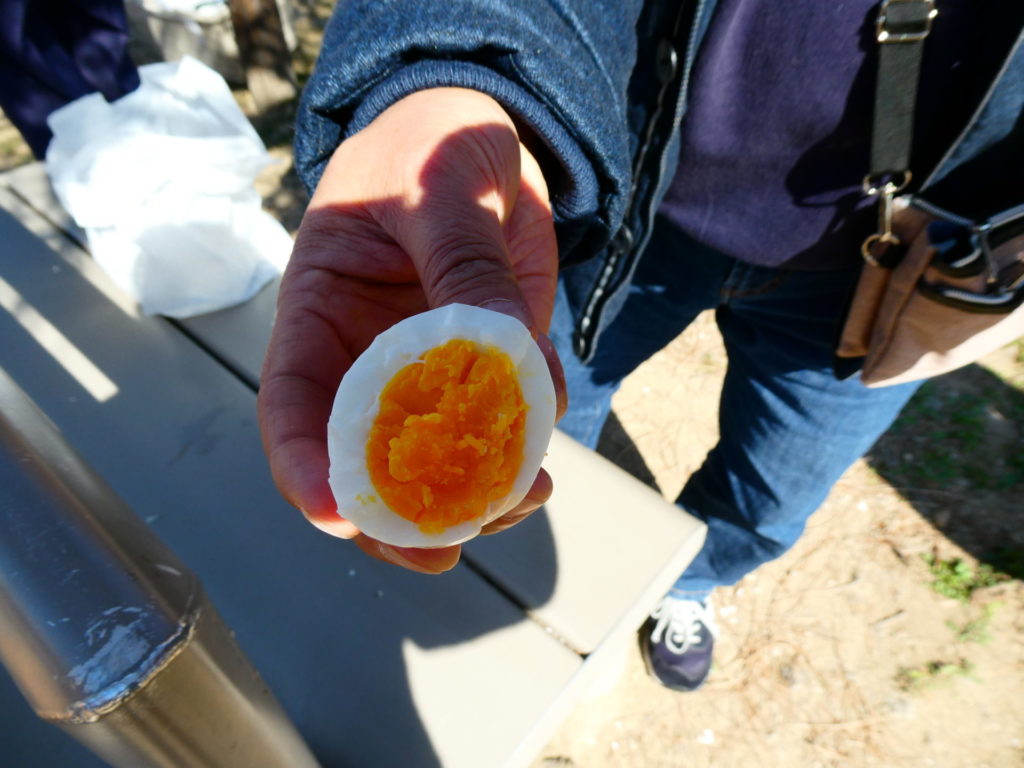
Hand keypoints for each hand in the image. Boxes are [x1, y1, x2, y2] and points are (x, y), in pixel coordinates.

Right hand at [258, 88, 565, 573]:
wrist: (487, 135)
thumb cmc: (430, 145)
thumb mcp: (439, 188)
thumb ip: (463, 263)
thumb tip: (503, 355)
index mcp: (319, 317)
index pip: (291, 405)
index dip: (304, 466)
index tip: (336, 513)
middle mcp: (365, 360)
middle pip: (360, 461)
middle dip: (394, 517)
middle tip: (441, 549)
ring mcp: (428, 373)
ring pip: (432, 461)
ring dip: (469, 498)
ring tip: (518, 502)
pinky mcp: (486, 372)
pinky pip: (496, 430)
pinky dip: (516, 459)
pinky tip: (541, 469)